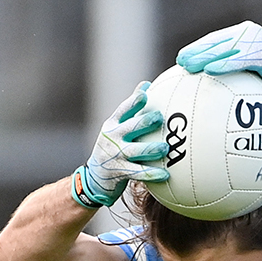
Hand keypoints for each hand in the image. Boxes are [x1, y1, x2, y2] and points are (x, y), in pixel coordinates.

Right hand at [70, 82, 168, 208]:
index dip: (133, 102)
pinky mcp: (119, 172)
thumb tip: (146, 84)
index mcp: (113, 124)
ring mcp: (115, 155)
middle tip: (159, 117)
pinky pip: (138, 173)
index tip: (145, 94)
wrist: (96, 176)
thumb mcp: (117, 126)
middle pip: (129, 127)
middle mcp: (112, 137)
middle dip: (144, 122)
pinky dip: (151, 173)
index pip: (123, 110)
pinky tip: (165, 174)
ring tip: (164, 148)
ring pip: (135, 151)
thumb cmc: (114, 146)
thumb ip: (131, 108)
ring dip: (150, 149)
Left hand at [176, 21, 261, 99]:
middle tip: (181, 62)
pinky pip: (241, 58)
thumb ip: (238, 75)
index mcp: (245, 37)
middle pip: (219, 41)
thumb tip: (216, 89)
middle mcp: (249, 34)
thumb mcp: (255, 75)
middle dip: (198, 51)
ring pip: (227, 47)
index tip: (183, 59)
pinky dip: (225, 64)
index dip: (200, 48)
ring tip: (190, 66)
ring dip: (205, 56)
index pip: (218, 40)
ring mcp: (258, 41)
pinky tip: (210, 70)